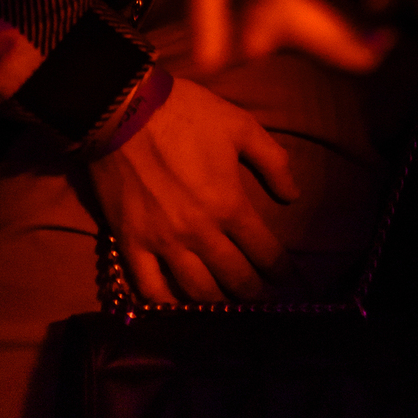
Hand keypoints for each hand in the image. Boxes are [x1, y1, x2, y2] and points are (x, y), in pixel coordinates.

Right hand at [88, 76, 298, 303]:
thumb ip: (273, 162)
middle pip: (236, 281)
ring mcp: (163, 243)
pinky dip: (166, 305)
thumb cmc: (187, 114)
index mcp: (230, 206)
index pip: (266, 254)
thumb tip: (293, 197)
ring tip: (228, 306)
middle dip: (256, 295)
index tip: (290, 280)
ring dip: (218, 305)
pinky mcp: (131, 243)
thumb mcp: (241, 126)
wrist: (124, 110)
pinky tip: (178, 307)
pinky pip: (149, 289)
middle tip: (264, 299)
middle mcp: (200, 234)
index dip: (283, 272)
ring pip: (197, 293)